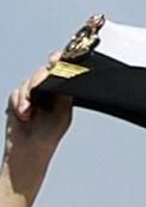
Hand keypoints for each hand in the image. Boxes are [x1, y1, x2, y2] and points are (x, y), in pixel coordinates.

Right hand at [5, 55, 72, 176]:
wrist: (29, 148)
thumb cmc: (49, 133)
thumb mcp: (63, 113)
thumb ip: (64, 95)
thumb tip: (68, 77)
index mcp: (62, 93)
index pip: (61, 72)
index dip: (59, 62)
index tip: (56, 59)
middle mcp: (47, 91)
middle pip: (42, 74)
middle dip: (38, 80)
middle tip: (38, 86)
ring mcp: (32, 94)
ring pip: (28, 83)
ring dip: (27, 97)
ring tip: (28, 112)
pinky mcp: (17, 99)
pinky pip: (16, 93)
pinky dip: (19, 103)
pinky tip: (23, 115)